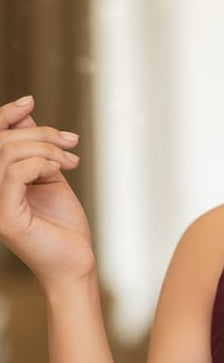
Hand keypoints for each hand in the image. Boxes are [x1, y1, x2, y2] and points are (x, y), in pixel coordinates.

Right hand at [0, 96, 94, 283]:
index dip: (4, 115)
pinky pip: (16, 172)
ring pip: (7, 152)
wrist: (76, 262)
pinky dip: (42, 164)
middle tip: (70, 142)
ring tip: (70, 161)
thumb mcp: (49, 175)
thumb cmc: (63, 225)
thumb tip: (25, 110)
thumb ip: (34, 148)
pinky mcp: (5, 216)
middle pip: (0, 141)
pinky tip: (60, 172)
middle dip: (39, 133)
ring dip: (46, 148)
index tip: (30, 100)